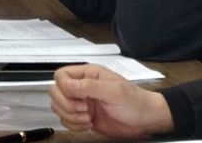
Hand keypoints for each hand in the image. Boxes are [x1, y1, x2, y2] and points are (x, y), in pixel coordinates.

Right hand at [49, 66, 172, 138]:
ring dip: (70, 117)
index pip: (61, 76)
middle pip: (55, 92)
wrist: (146, 120)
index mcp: (88, 75)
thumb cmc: (134, 102)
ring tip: (87, 119)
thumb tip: (68, 85)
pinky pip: (66, 121)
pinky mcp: (83, 117)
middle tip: (84, 110)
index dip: (64, 88)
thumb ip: (90, 87)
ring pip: (58, 108)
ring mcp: (82, 103)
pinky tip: (88, 125)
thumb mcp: (114, 91)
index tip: (80, 99)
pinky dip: (73, 126)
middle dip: (66, 105)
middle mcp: (82, 87)